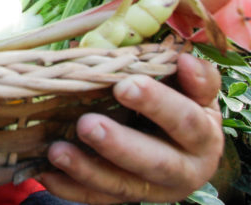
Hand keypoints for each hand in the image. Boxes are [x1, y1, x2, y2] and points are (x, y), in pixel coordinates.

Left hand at [41, 53, 223, 203]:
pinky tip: (47, 175)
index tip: (124, 85)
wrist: (185, 146)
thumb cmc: (184, 103)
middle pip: (154, 163)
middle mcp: (185, 171)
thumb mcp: (195, 89)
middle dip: (118, 145)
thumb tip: (186, 60)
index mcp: (203, 138)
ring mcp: (154, 191)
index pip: (185, 121)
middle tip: (86, 124)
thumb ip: (196, 76)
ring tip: (56, 151)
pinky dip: (71, 188)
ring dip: (87, 170)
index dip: (157, 104)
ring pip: (122, 186)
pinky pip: (98, 199)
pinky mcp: (126, 198)